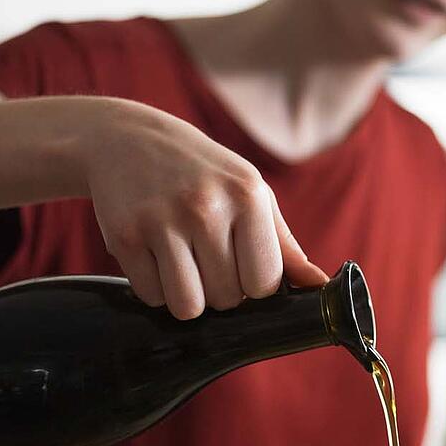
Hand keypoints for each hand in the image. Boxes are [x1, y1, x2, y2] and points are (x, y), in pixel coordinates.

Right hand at [81, 99, 325, 317]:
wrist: (126, 138)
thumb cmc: (203, 173)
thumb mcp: (250, 193)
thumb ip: (283, 244)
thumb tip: (320, 286)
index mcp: (247, 196)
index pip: (265, 283)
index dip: (254, 286)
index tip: (241, 266)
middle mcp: (206, 207)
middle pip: (227, 299)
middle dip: (220, 291)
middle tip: (207, 259)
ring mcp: (161, 221)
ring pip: (188, 306)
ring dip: (188, 297)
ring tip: (184, 265)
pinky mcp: (125, 236)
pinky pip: (151, 297)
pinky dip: (155, 288)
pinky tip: (155, 256)